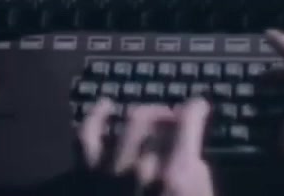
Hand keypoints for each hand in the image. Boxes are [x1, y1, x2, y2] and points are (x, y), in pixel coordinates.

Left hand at [78, 97, 215, 195]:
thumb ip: (195, 178)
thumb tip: (189, 156)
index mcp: (173, 175)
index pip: (187, 121)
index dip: (197, 108)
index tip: (199, 107)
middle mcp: (139, 167)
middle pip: (154, 118)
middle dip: (166, 113)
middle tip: (173, 120)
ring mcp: (107, 171)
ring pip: (126, 122)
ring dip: (141, 114)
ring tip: (148, 116)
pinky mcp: (84, 177)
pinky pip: (85, 136)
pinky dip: (96, 115)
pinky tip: (105, 106)